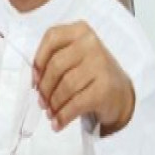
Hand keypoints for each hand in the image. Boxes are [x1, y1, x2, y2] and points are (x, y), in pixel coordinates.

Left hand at [33, 21, 134, 136]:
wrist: (120, 93)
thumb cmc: (90, 73)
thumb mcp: (73, 56)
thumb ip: (53, 59)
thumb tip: (34, 81)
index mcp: (80, 31)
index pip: (52, 38)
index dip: (38, 60)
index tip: (34, 79)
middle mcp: (91, 44)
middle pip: (56, 66)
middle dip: (44, 87)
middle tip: (41, 101)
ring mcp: (101, 65)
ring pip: (65, 86)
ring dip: (53, 104)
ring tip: (50, 112)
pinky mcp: (105, 88)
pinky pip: (76, 104)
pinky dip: (63, 116)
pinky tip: (58, 123)